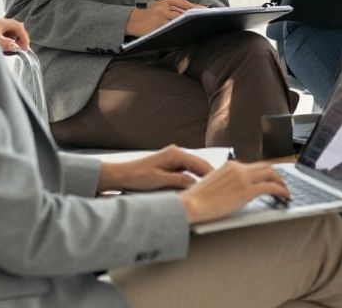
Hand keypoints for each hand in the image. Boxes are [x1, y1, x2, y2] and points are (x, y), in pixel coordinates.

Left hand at [0, 17, 28, 51]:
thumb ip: (6, 44)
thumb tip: (16, 47)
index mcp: (4, 22)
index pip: (20, 28)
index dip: (24, 38)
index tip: (24, 48)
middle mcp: (2, 23)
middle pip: (17, 29)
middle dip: (20, 39)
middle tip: (20, 49)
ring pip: (11, 33)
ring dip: (14, 41)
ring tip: (12, 49)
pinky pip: (6, 35)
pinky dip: (8, 41)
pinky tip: (5, 48)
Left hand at [97, 144, 213, 192]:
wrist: (121, 176)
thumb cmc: (137, 177)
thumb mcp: (160, 180)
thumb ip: (180, 181)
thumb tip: (197, 185)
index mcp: (175, 153)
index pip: (200, 163)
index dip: (212, 174)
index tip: (221, 183)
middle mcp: (176, 153)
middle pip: (199, 164)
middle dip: (209, 175)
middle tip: (221, 187)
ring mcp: (173, 158)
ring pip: (193, 168)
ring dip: (201, 177)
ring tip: (211, 188)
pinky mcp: (170, 165)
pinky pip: (186, 171)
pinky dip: (192, 178)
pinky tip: (197, 186)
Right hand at [126, 0, 200, 36]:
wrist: (132, 21)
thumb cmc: (149, 15)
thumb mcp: (160, 7)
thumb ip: (173, 8)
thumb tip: (191, 13)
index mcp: (164, 1)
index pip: (183, 3)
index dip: (195, 7)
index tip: (205, 10)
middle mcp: (163, 6)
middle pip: (183, 11)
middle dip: (193, 15)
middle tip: (204, 19)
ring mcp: (160, 16)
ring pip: (178, 19)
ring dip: (187, 22)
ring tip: (197, 24)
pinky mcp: (158, 25)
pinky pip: (171, 27)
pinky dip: (178, 28)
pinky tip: (185, 30)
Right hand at [178, 160, 290, 224]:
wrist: (190, 205)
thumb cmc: (196, 199)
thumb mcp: (213, 184)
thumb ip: (226, 182)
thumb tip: (235, 190)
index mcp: (230, 165)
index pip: (253, 166)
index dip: (264, 173)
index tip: (269, 179)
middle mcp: (238, 168)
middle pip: (265, 167)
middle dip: (276, 175)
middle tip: (281, 184)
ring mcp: (243, 178)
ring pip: (271, 174)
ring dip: (281, 182)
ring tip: (285, 191)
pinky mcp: (247, 191)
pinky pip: (271, 187)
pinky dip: (281, 190)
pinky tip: (284, 196)